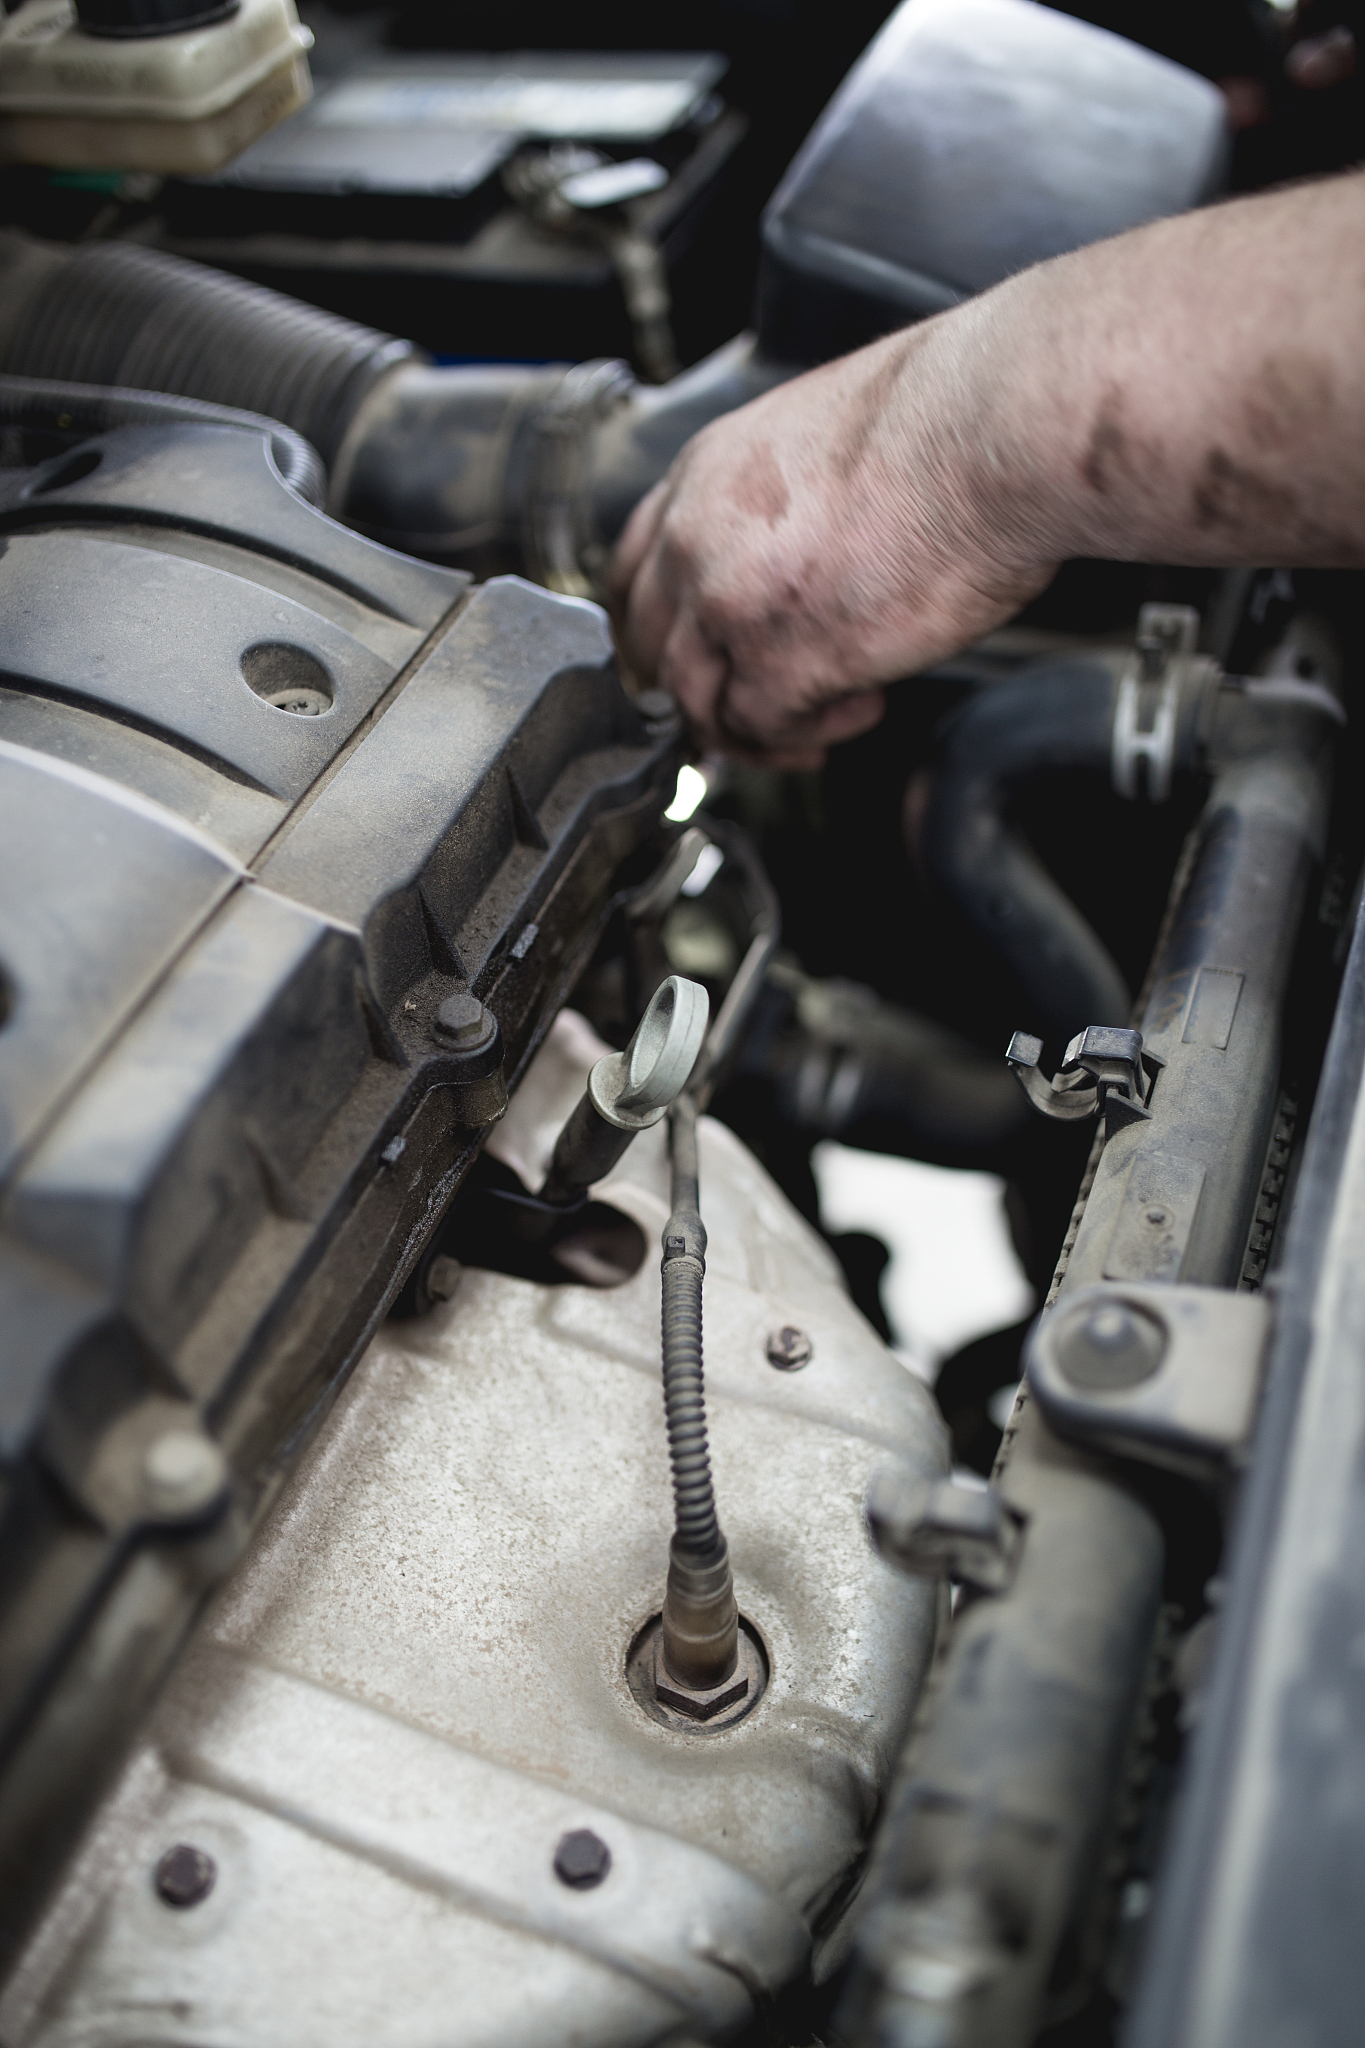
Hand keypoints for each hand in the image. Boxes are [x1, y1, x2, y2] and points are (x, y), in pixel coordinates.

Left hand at [609, 312, 1061, 768]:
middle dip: (696, 694)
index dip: (658, 629)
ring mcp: (729, 604)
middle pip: (653, 649)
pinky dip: (808, 735)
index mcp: (706, 474)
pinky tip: (861, 705)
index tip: (683, 660)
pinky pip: (764, 729)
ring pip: (699, 703)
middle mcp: (698, 538)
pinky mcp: (781, 661)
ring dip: (759, 725)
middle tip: (744, 717)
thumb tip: (801, 563)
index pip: (635, 571)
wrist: (996, 429)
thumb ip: (785, 509)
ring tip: (828, 713)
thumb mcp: (824, 441)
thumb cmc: (951, 420)